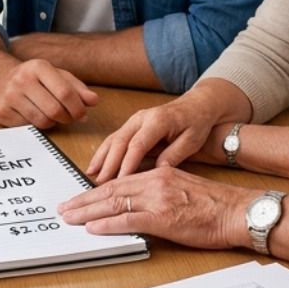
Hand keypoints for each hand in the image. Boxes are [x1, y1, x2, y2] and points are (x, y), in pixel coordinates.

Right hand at [0, 58, 98, 128]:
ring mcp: (9, 97)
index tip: (82, 114)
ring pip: (42, 121)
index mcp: (38, 67)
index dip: (78, 107)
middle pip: (55, 110)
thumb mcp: (55, 75)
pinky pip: (28, 127)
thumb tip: (94, 101)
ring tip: (52, 116)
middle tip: (69, 118)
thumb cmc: (32, 77)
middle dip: (67, 118)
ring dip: (53, 123)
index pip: (65, 92)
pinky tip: (35, 115)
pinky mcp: (2, 112)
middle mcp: (22, 80)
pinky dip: (36, 125)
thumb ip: (76, 87)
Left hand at [57, 167, 252, 251]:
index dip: (95, 191)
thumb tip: (136, 205)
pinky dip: (108, 224)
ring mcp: (158, 200)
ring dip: (87, 212)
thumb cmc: (215, 206)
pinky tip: (93, 228)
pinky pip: (129, 220)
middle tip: (64, 208)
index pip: (119, 182)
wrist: (238, 212)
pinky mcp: (163, 218)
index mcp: (158, 174)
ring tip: (70, 217)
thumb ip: (158, 192)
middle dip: (83, 200)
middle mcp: (154, 182)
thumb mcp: (181, 189)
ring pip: (114, 204)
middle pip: (110, 191)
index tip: (79, 198)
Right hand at [86, 98, 218, 183]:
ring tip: (91, 175)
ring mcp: (134, 120)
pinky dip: (104, 153)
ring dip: (101, 157)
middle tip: (100, 182)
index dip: (127, 163)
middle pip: (120, 141)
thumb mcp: (192, 140)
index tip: (119, 181)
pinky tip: (96, 166)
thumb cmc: (196, 123)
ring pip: (113, 139)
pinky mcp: (132, 125)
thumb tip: (159, 170)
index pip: (138, 144)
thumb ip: (175, 154)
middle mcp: (142, 118)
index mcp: (158, 120)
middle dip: (108, 163)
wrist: (197, 105)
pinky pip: (115, 139)